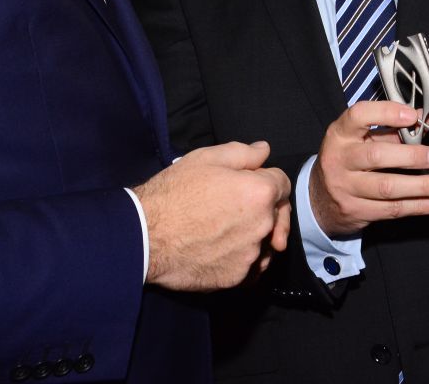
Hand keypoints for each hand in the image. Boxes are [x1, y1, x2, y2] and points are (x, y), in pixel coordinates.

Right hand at [136, 140, 292, 291]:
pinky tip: (224, 250)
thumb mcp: (206, 158)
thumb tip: (264, 150)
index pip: (282, 183)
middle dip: (264, 208)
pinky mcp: (237, 278)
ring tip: (226, 229)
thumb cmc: (174, 193)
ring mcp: (251, 255)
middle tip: (238, 208)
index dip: (267, 179)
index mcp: (260, 192)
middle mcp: (262, 225)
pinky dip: (244, 260)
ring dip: (255, 236)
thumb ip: (243, 153)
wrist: (146, 236)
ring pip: (265, 243)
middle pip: (276, 214)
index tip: (250, 184)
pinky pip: (251, 268)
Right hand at [309, 99, 428, 236]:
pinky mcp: (355, 211)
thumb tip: (425, 121)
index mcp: (340, 134)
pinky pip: (391, 209)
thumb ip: (392, 130)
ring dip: (422, 187)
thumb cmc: (347, 161)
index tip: (412, 116)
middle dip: (411, 156)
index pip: (359, 116)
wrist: (319, 198)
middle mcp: (339, 159)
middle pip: (376, 156)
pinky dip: (418, 206)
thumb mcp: (360, 140)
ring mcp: (345, 187)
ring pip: (387, 188)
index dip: (386, 113)